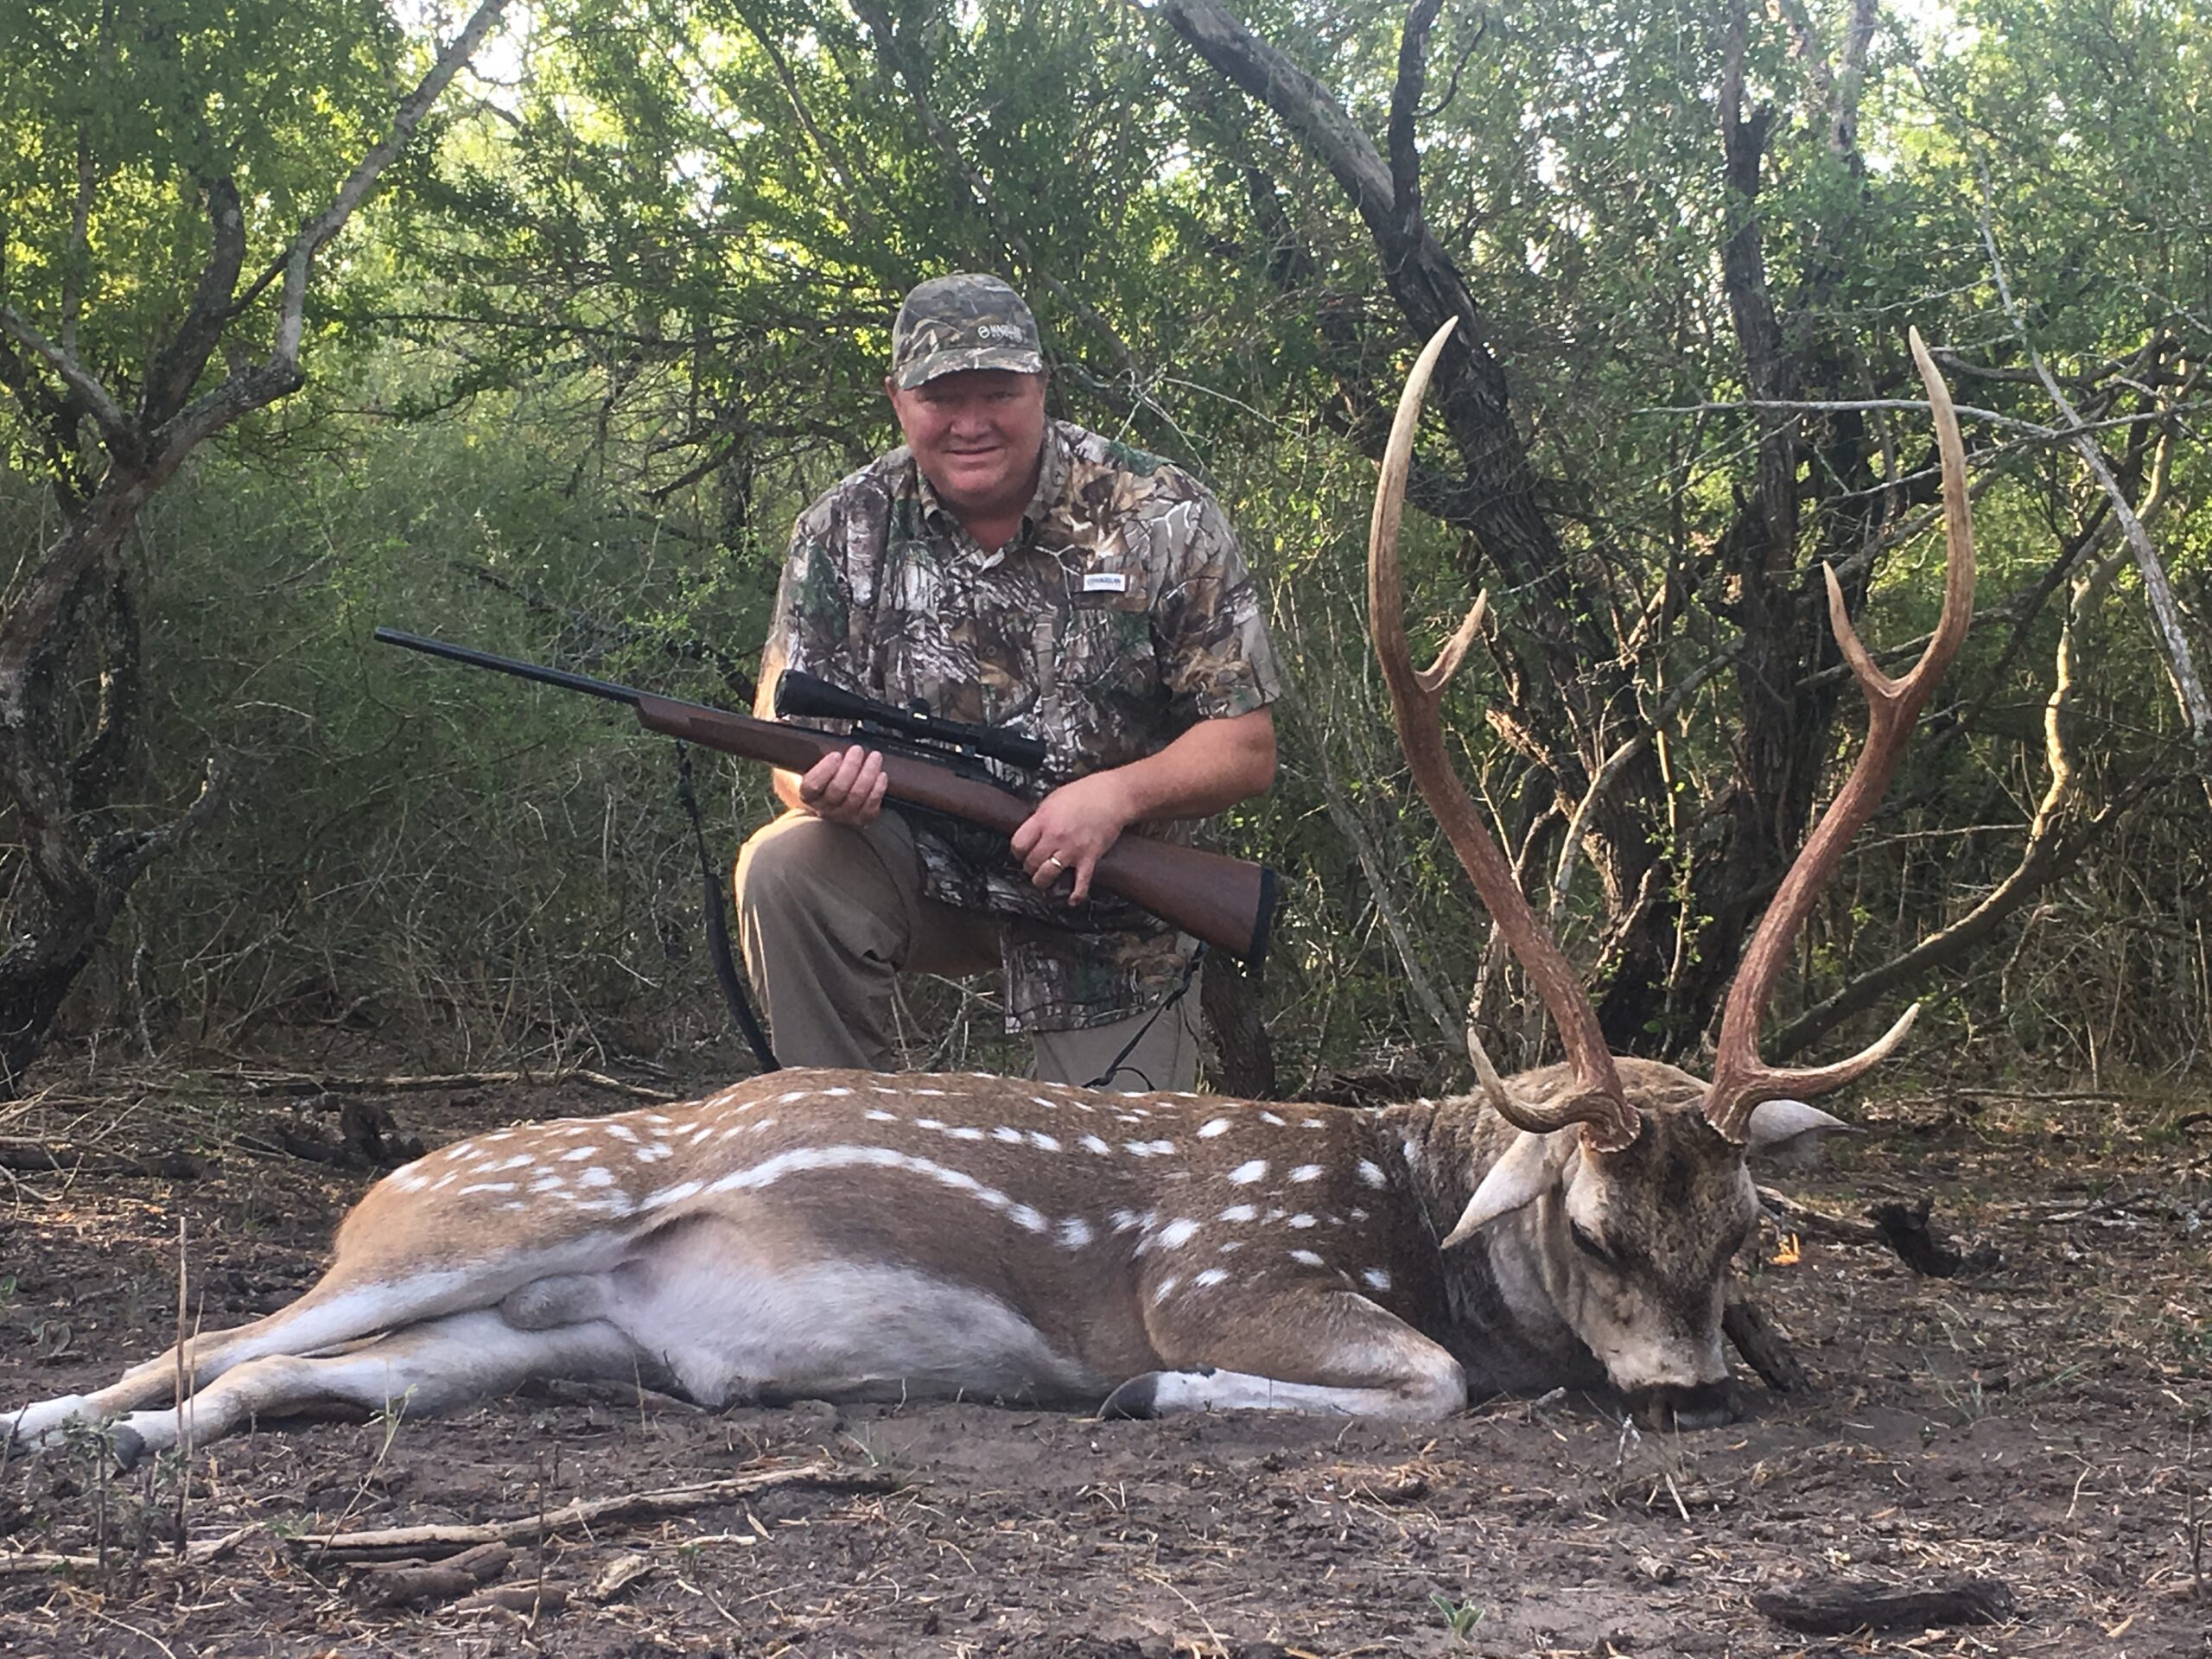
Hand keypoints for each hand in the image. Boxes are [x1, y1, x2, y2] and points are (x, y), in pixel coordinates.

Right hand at [795, 745, 886, 825]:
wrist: (830, 800)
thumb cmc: (819, 776)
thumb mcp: (803, 760)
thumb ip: (797, 744)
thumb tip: (782, 722)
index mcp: (806, 794)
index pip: (812, 786)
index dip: (825, 770)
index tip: (835, 754)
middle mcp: (824, 808)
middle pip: (838, 790)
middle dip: (851, 767)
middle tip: (857, 750)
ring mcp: (843, 815)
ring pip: (856, 797)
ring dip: (868, 775)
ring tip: (874, 757)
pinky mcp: (861, 819)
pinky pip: (871, 807)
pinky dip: (877, 790)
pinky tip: (881, 775)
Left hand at [1010, 771, 1137, 904]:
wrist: (1113, 796)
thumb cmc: (1085, 793)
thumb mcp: (1053, 799)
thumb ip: (1041, 818)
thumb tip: (1032, 832)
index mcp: (1043, 820)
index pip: (1018, 845)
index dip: (1018, 852)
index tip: (1021, 853)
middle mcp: (1055, 837)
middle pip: (1031, 863)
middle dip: (1030, 867)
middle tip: (1034, 866)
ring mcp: (1072, 850)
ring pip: (1046, 875)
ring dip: (1043, 881)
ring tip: (1045, 880)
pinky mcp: (1089, 858)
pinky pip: (1080, 883)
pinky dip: (1075, 895)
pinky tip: (1071, 900)